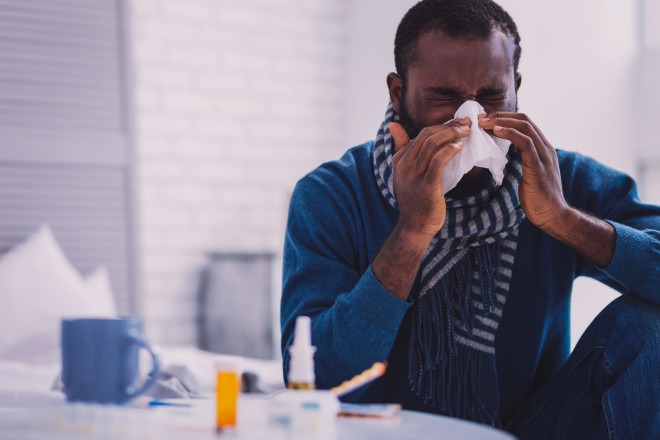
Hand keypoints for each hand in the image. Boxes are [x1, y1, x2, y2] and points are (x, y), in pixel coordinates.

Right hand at [389, 119, 469, 238]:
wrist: (415, 226)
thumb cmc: (415, 199)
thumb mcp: (404, 172)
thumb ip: (401, 147)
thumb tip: (393, 124)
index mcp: (399, 160)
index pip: (420, 134)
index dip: (441, 126)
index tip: (458, 124)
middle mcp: (403, 165)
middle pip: (426, 135)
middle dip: (449, 126)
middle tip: (466, 124)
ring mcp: (413, 175)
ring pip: (432, 144)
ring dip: (452, 135)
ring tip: (467, 132)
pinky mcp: (426, 185)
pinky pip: (438, 161)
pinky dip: (450, 151)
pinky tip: (460, 147)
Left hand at [478, 112, 568, 231]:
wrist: (551, 215)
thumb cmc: (537, 198)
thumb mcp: (529, 173)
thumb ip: (523, 160)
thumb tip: (507, 153)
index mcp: (543, 148)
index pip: (524, 122)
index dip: (504, 118)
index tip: (485, 120)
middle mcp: (545, 147)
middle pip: (524, 119)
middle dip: (500, 116)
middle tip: (479, 118)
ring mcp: (543, 155)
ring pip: (524, 126)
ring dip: (501, 121)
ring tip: (482, 122)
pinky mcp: (538, 165)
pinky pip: (525, 142)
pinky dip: (510, 133)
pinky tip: (495, 131)